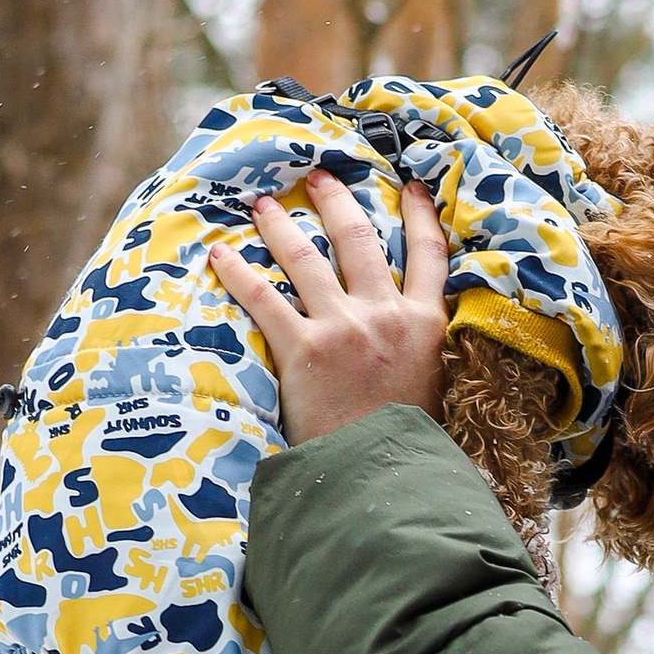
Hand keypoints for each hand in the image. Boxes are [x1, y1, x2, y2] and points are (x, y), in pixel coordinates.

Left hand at [210, 169, 449, 440]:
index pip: (430, 254)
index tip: (413, 186)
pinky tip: (219, 254)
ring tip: (262, 205)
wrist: (383, 476)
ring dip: (281, 225)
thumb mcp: (433, 385)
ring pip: (307, 258)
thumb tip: (410, 337)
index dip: (421, 215)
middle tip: (318, 176)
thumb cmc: (406, 442)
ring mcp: (343, 328)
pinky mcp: (303, 350)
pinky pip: (264, 300)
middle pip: (360, 239)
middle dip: (336, 201)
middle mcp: (386, 314)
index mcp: (426, 324)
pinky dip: (238, 274)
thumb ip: (421, 350)